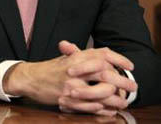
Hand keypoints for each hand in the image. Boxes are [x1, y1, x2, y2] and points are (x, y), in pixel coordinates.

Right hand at [3, 41, 134, 108]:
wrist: (30, 78)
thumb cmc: (49, 69)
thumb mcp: (67, 58)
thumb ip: (85, 55)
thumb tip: (105, 53)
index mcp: (76, 57)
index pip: (102, 54)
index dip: (119, 59)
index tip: (129, 66)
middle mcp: (75, 69)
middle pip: (106, 73)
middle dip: (122, 81)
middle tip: (132, 87)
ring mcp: (71, 84)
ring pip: (100, 92)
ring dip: (114, 98)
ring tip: (122, 101)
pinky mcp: (67, 98)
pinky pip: (89, 105)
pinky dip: (101, 108)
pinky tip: (107, 108)